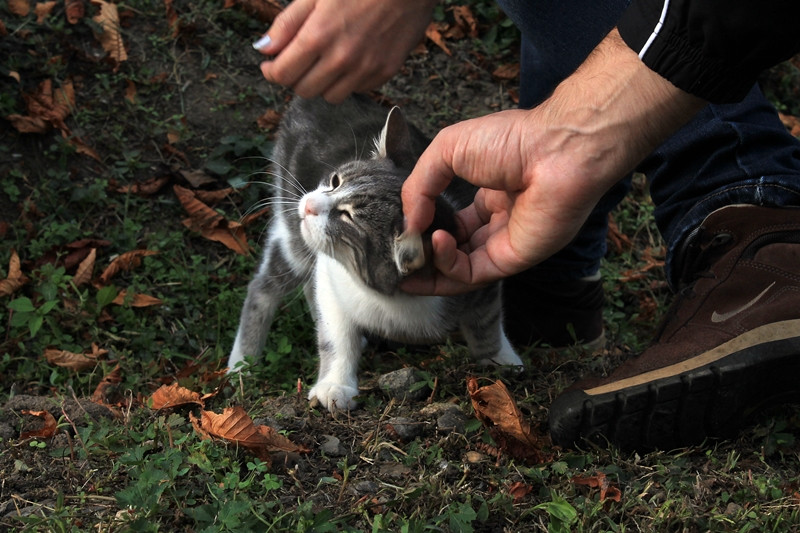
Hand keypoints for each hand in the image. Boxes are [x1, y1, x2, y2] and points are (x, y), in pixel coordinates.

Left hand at [256, 0, 437, 102]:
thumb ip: (287, 24)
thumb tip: (264, 49)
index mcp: (318, 36)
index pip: (283, 75)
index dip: (272, 72)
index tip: (272, 65)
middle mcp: (341, 59)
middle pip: (303, 91)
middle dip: (295, 78)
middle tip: (300, 61)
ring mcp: (365, 69)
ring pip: (329, 97)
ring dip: (321, 83)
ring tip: (326, 61)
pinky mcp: (384, 73)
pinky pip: (357, 90)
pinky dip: (348, 81)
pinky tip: (351, 59)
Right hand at [400, 29, 704, 294]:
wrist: (556, 149)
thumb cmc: (511, 140)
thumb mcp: (448, 149)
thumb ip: (419, 187)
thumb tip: (408, 224)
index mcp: (488, 195)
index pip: (449, 223)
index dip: (422, 229)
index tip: (398, 231)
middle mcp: (496, 224)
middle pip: (452, 252)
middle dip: (420, 256)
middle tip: (396, 254)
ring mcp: (504, 244)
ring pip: (457, 269)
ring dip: (427, 267)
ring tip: (406, 255)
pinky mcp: (511, 260)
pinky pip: (470, 272)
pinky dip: (446, 263)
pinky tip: (435, 241)